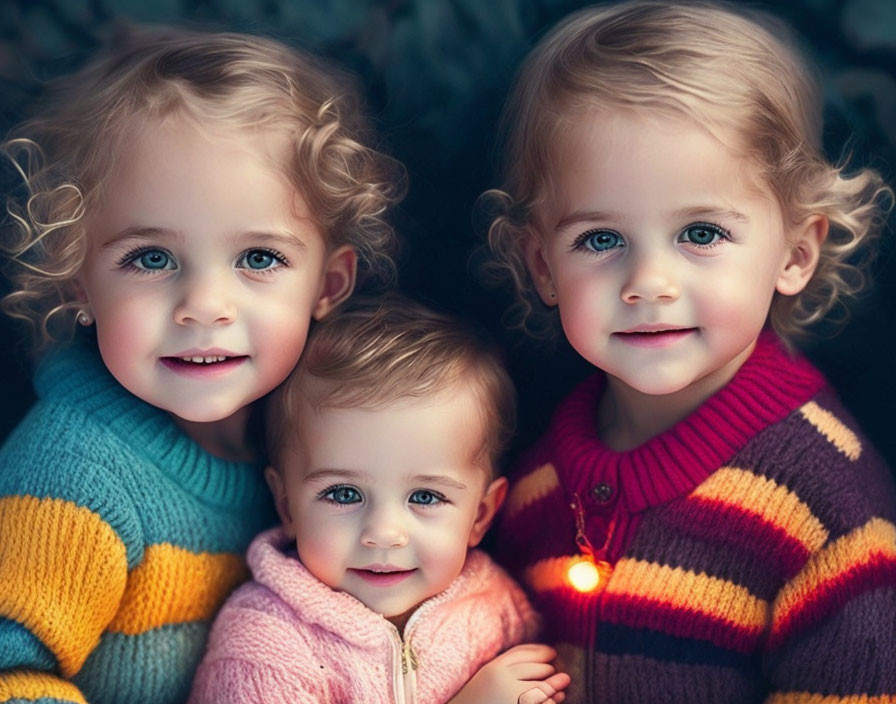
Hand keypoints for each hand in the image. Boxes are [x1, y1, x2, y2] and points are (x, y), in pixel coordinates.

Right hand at [448, 643, 570, 703]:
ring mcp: (512, 696)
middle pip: (536, 669)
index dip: (540, 652)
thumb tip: (537, 658)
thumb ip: (505, 668)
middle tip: (560, 674)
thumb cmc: (475, 700)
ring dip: (555, 687)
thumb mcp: (487, 679)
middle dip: (549, 670)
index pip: (522, 653)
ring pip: (543, 688)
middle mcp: (503, 680)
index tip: (551, 653)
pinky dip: (553, 701)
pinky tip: (558, 699)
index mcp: (493, 668)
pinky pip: (542, 703)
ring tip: (563, 685)